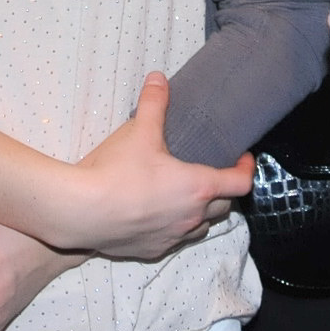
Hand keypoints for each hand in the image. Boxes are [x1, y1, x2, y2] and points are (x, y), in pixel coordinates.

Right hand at [61, 72, 253, 258]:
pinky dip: (174, 227)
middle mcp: (192, 216)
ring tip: (186, 195)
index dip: (246, 168)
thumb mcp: (138, 131)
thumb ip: (153, 104)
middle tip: (211, 172)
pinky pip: (174, 240)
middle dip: (223, 190)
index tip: (243, 158)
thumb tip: (159, 78)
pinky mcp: (152, 251)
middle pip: (225, 206)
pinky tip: (156, 215)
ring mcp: (173, 237)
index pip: (240, 182)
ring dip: (201, 212)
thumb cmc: (117, 172)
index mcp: (197, 187)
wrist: (83, 212)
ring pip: (201, 227)